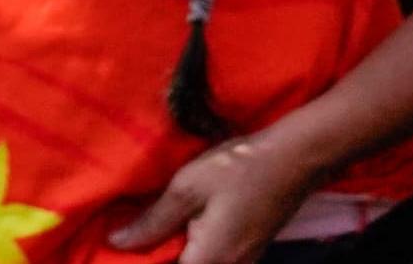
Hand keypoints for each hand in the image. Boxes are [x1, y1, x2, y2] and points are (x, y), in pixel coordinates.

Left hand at [104, 133, 316, 263]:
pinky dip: (191, 250)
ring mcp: (242, 262)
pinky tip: (174, 230)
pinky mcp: (247, 250)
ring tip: (146, 234)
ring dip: (173, 251)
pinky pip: (213, 259)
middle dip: (156, 256)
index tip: (122, 252)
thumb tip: (118, 243)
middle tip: (130, 237)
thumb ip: (152, 222)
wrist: (294, 159)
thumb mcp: (186, 188)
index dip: (142, 263)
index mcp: (210, 260)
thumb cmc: (237, 169)